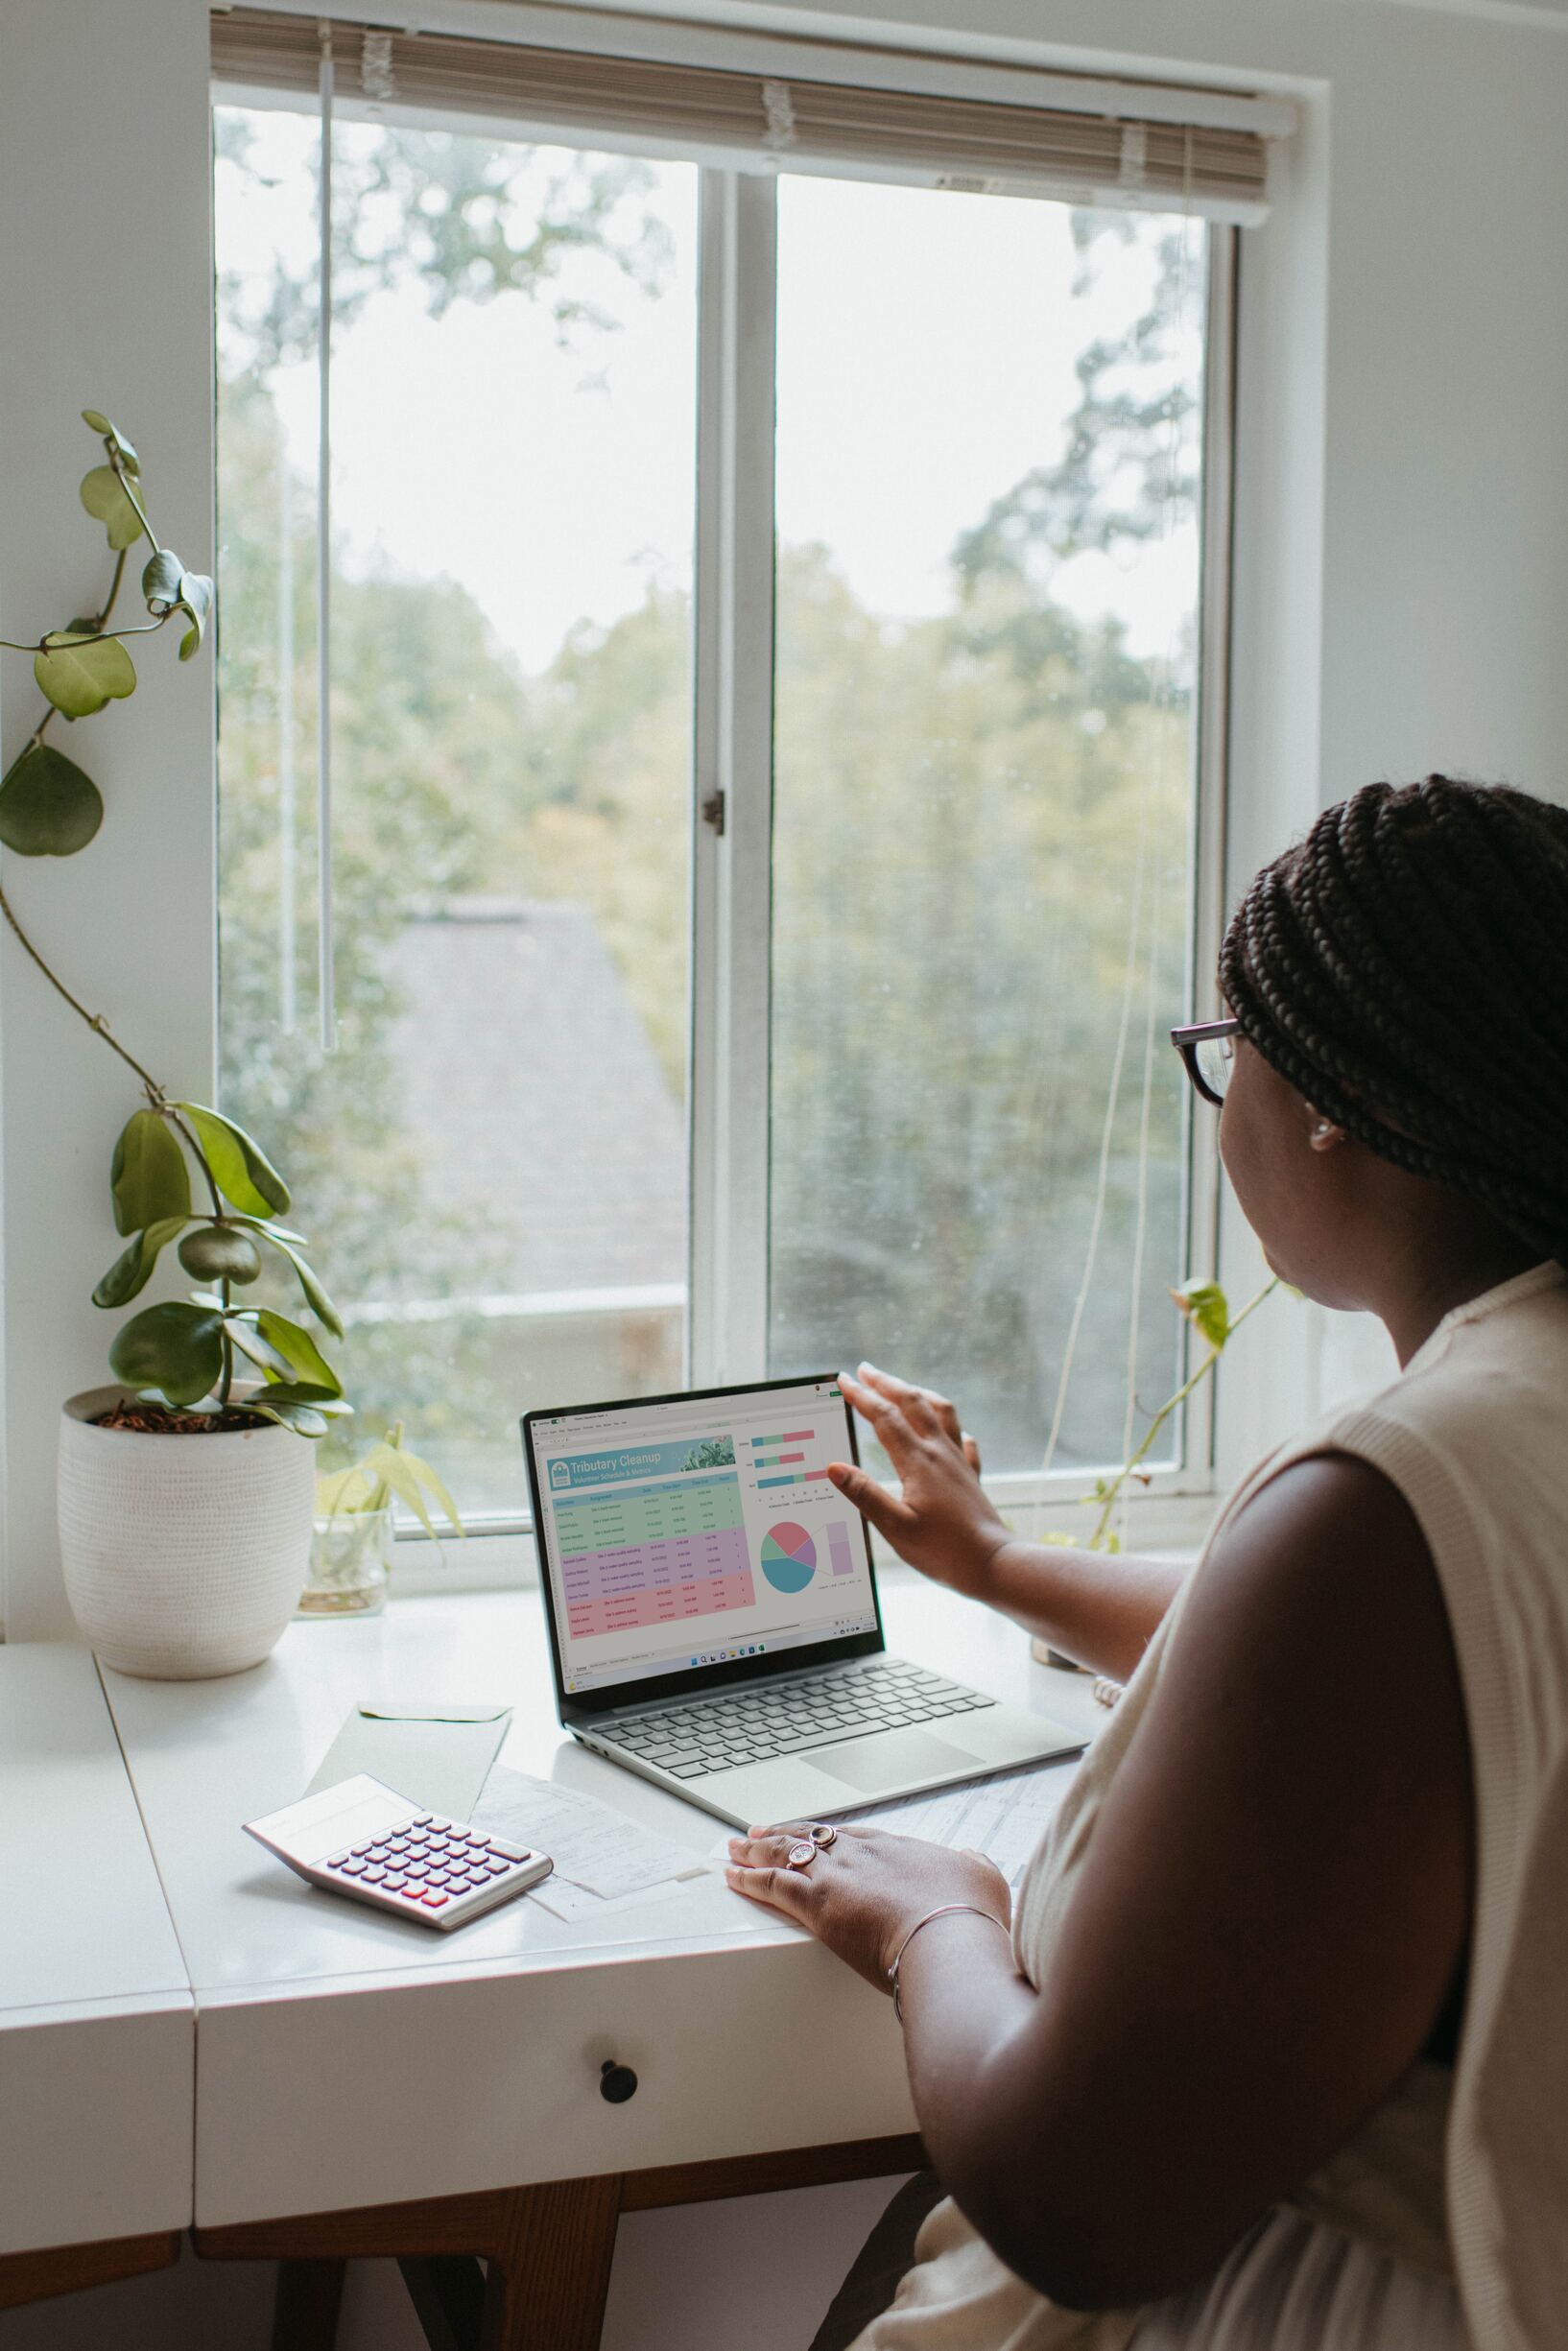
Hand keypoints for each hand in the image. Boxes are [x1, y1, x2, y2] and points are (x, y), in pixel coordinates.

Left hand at [725, 1821, 1011, 1993]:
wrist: (950, 1939)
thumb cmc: (970, 1918)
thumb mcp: (985, 1879)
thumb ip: (974, 1865)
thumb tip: (971, 1858)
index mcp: (898, 1849)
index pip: (853, 1836)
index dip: (829, 1835)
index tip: (816, 1833)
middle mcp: (862, 1855)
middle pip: (813, 1837)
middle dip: (784, 1833)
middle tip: (761, 1831)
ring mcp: (838, 1877)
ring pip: (786, 1854)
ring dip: (757, 1850)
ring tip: (736, 1847)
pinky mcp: (818, 1904)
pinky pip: (773, 1886)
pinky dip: (749, 1879)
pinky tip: (732, 1876)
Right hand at [828, 1364, 1008, 1594]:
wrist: (993, 1564)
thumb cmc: (943, 1551)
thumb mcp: (895, 1527)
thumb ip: (864, 1495)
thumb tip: (833, 1467)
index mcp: (918, 1462)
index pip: (884, 1417)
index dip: (861, 1396)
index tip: (843, 1379)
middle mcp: (940, 1453)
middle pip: (912, 1403)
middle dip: (886, 1383)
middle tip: (865, 1369)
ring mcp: (958, 1463)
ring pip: (940, 1413)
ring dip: (919, 1394)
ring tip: (905, 1387)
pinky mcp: (971, 1477)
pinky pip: (963, 1442)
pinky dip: (952, 1429)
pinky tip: (952, 1433)